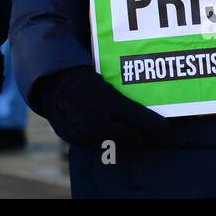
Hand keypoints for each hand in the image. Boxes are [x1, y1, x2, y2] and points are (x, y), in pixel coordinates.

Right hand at [31, 65, 172, 147]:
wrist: (49, 79)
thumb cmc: (81, 72)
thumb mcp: (104, 80)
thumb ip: (122, 97)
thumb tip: (144, 104)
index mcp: (111, 103)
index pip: (143, 121)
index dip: (157, 126)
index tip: (165, 127)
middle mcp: (100, 121)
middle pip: (132, 137)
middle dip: (143, 136)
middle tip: (150, 132)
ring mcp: (86, 131)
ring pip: (113, 143)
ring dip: (123, 139)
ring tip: (131, 133)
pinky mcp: (73, 137)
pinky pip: (93, 143)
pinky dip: (102, 138)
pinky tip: (107, 133)